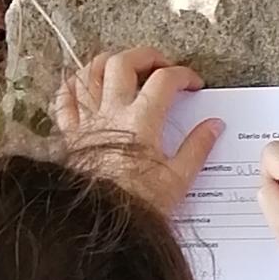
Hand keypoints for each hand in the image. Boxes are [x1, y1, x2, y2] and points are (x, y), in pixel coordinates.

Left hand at [55, 48, 220, 212]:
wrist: (99, 224)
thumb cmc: (138, 204)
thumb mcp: (178, 179)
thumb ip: (197, 147)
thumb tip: (214, 125)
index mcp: (142, 121)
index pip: (164, 80)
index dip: (183, 75)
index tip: (194, 85)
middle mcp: (111, 112)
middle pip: (124, 63)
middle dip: (146, 55)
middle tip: (162, 65)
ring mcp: (86, 120)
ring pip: (90, 72)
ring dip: (109, 62)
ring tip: (126, 67)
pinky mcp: (69, 134)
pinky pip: (64, 98)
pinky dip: (75, 85)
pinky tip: (87, 84)